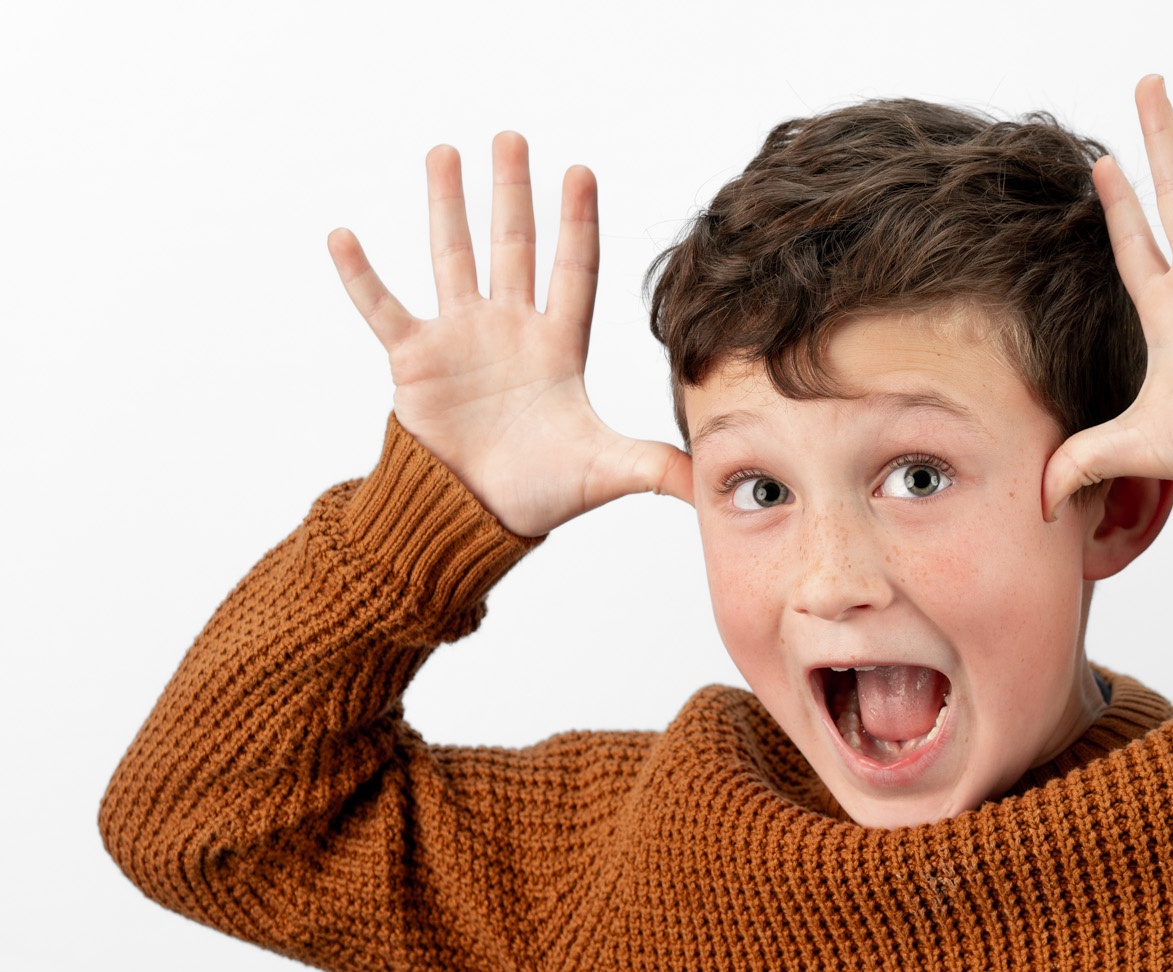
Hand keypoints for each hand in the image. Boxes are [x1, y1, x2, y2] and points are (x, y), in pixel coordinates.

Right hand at [328, 133, 690, 536]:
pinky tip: (343, 235)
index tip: (580, 171)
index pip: (573, 271)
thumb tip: (715, 482)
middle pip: (513, 247)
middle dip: (513, 192)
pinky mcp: (414, 360)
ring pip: (452, 257)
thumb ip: (658, 466)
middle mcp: (509, 330)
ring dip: (446, 206)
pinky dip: (361, 275)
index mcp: (557, 348)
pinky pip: (383, 307)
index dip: (577, 223)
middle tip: (512, 137)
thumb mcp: (607, 472)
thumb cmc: (542, 492)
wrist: (476, 517)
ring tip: (444, 152)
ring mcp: (459, 339)